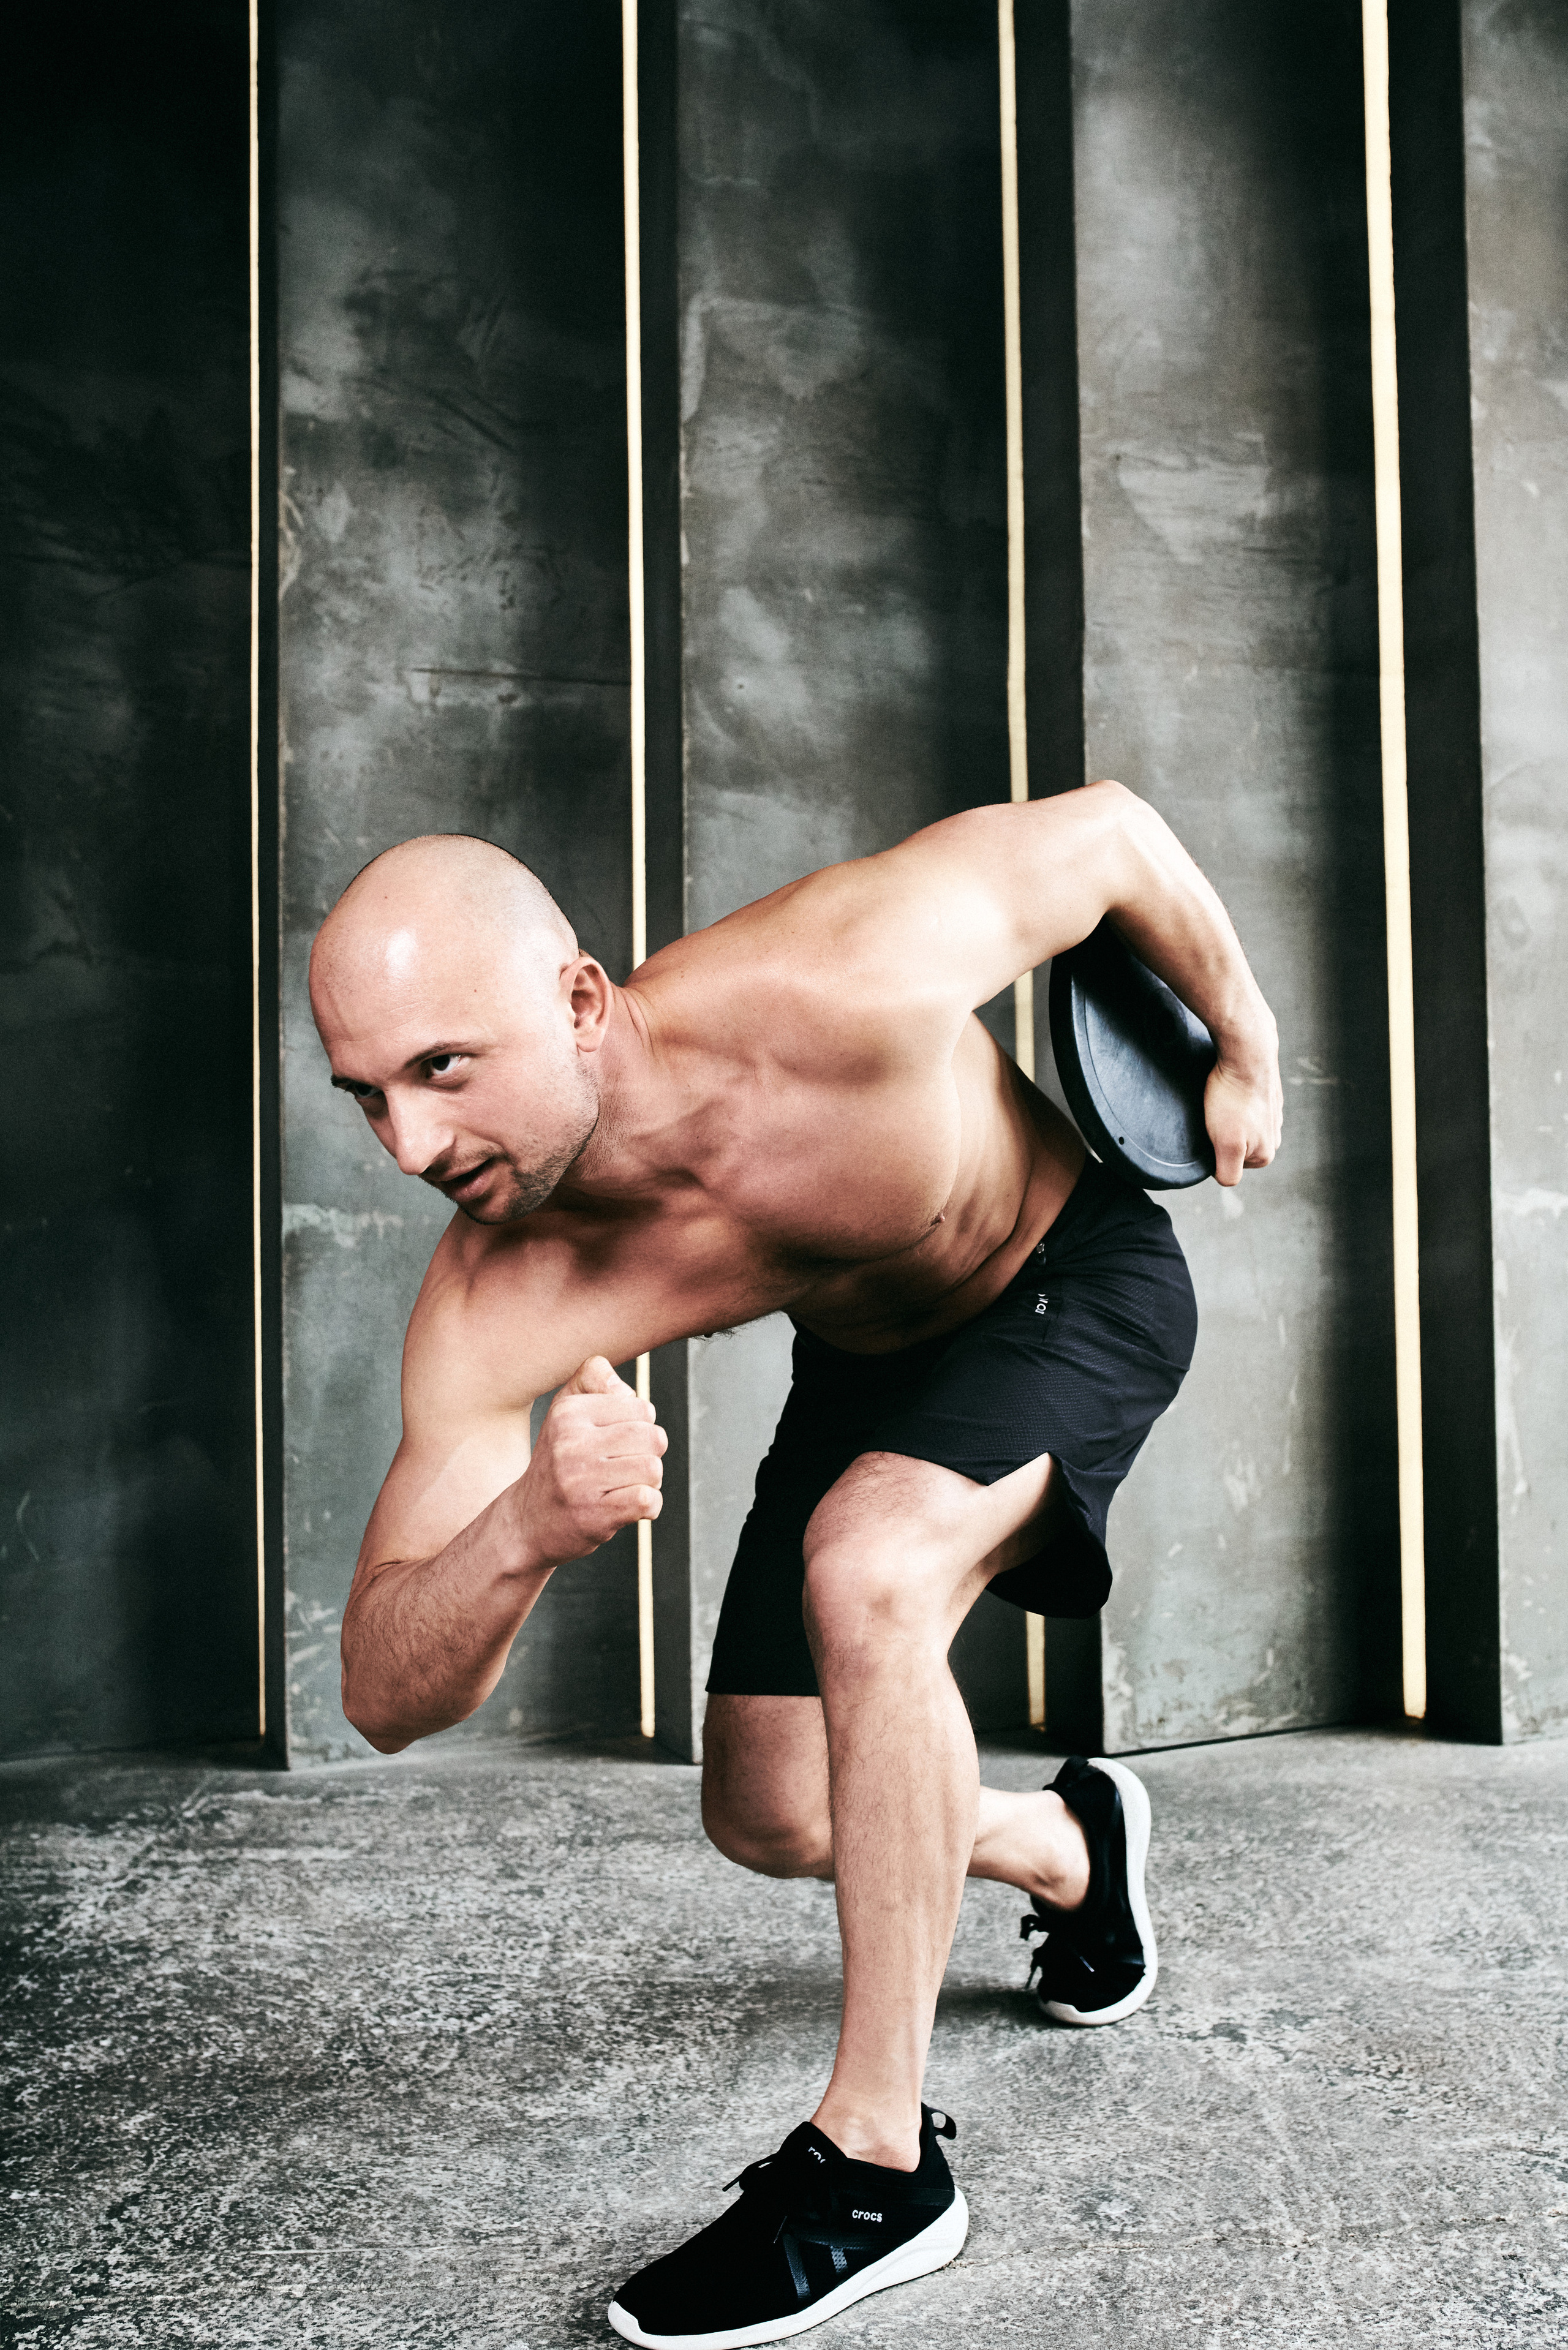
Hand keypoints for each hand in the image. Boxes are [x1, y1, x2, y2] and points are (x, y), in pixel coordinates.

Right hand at [512, 1356, 666, 1570]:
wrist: (527, 1522)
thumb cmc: (558, 1463)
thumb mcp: (565, 1412)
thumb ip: (593, 1379)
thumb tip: (627, 1391)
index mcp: (569, 1413)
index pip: (641, 1408)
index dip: (640, 1428)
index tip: (618, 1444)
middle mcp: (571, 1443)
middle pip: (653, 1437)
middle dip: (649, 1455)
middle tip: (625, 1468)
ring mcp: (581, 1481)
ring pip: (653, 1469)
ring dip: (649, 1482)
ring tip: (623, 1487)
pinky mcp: (594, 1515)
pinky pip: (648, 1500)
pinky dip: (648, 1507)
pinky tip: (627, 1509)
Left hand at [1204, 1029, 1282, 1186]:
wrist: (1247, 1053)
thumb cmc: (1232, 1098)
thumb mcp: (1226, 1144)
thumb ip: (1229, 1172)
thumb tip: (1225, 1179)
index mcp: (1266, 1153)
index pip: (1227, 1166)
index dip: (1213, 1150)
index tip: (1213, 1131)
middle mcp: (1274, 1135)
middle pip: (1233, 1145)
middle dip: (1220, 1132)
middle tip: (1216, 1114)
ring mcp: (1272, 1113)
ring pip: (1237, 1124)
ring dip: (1225, 1114)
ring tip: (1221, 1100)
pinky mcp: (1265, 1093)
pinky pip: (1241, 1103)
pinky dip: (1231, 1098)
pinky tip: (1228, 1089)